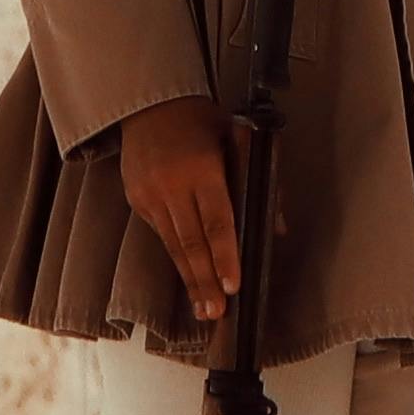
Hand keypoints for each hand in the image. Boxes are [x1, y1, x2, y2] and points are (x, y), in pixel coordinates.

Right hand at [110, 96, 246, 314]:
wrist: (149, 103)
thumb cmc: (200, 119)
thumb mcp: (238, 137)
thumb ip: (259, 179)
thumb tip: (276, 225)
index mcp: (202, 169)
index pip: (216, 221)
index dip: (224, 255)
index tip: (232, 284)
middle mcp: (172, 185)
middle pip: (191, 242)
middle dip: (205, 281)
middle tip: (216, 312)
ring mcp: (150, 194)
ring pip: (172, 245)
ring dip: (189, 278)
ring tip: (202, 307)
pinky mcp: (136, 200)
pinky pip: (159, 233)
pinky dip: (175, 256)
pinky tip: (187, 276)